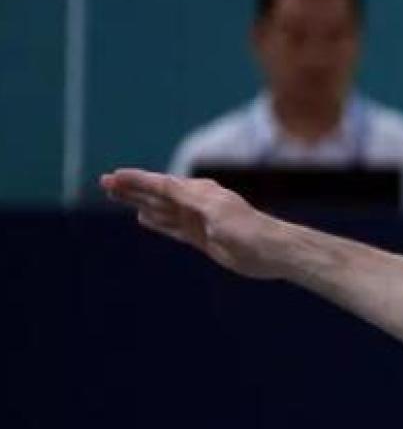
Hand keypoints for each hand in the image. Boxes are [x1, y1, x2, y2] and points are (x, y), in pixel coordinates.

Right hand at [99, 169, 283, 279]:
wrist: (271, 251)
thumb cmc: (246, 227)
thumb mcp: (212, 209)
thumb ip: (185, 197)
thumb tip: (159, 183)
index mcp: (199, 192)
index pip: (160, 183)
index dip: (136, 180)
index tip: (113, 177)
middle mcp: (195, 203)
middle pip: (156, 194)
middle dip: (132, 189)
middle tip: (105, 184)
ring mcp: (197, 221)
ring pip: (161, 209)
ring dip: (140, 203)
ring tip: (117, 196)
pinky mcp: (201, 238)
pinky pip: (172, 228)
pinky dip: (157, 222)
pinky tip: (142, 218)